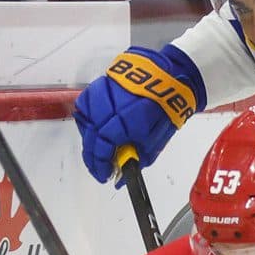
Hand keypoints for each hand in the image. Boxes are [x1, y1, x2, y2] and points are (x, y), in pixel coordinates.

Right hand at [72, 46, 196, 181]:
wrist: (169, 76)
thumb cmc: (165, 107)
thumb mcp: (156, 141)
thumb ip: (137, 159)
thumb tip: (120, 178)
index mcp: (130, 120)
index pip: (104, 147)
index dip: (100, 165)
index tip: (103, 175)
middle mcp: (114, 105)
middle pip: (92, 136)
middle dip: (93, 156)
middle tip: (99, 168)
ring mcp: (105, 92)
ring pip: (86, 120)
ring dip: (89, 138)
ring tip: (98, 148)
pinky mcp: (101, 83)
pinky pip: (86, 104)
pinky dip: (87, 118)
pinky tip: (95, 128)